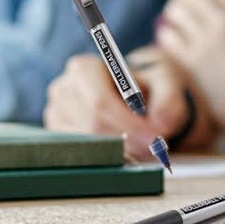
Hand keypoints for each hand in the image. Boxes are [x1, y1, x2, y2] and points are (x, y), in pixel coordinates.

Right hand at [44, 51, 211, 160]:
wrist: (138, 95)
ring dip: (118, 148)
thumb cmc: (149, 86)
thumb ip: (169, 99)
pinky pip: (80, 153)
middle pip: (92, 125)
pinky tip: (125, 148)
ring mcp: (55, 114)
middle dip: (126, 139)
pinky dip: (106, 154)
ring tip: (143, 144)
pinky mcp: (58, 134)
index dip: (128, 123)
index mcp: (84, 69)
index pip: (100, 103)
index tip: (153, 137)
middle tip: (154, 146)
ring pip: (86, 143)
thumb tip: (160, 123)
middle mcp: (62, 90)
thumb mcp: (166, 83)